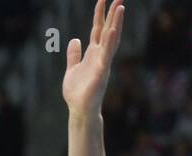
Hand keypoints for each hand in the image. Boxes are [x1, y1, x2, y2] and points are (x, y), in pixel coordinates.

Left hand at [63, 0, 125, 117]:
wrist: (79, 110)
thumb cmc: (77, 92)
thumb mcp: (72, 69)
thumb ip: (74, 55)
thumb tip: (75, 40)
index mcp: (93, 53)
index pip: (98, 29)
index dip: (100, 15)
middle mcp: (100, 55)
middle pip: (108, 29)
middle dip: (113, 13)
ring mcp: (103, 62)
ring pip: (111, 39)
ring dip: (116, 23)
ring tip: (120, 7)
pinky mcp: (101, 72)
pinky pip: (107, 55)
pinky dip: (110, 43)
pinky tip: (112, 31)